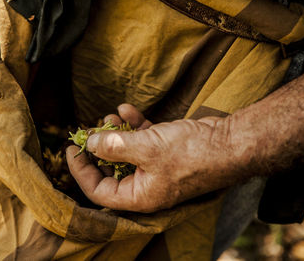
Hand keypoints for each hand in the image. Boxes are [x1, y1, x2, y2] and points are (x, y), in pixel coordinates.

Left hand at [66, 104, 237, 212]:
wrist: (230, 142)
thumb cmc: (192, 153)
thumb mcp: (148, 148)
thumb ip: (115, 147)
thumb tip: (90, 142)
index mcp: (139, 195)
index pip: (98, 190)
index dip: (81, 170)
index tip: (73, 148)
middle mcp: (146, 184)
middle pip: (111, 168)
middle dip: (100, 146)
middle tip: (92, 127)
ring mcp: (156, 167)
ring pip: (126, 152)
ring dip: (116, 133)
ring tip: (110, 115)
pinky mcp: (165, 151)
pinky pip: (143, 140)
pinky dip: (134, 126)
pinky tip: (128, 109)